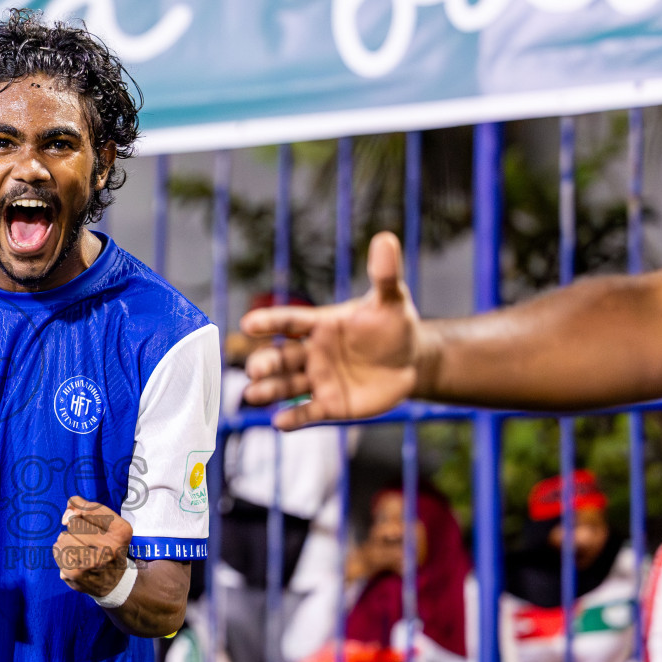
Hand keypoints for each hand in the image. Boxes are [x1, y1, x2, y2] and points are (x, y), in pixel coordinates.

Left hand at [53, 498, 130, 599]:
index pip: (90, 509)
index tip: (84, 516)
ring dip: (67, 540)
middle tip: (89, 541)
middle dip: (76, 528)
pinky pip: (57, 550)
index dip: (82, 509)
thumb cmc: (108, 546)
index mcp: (120, 532)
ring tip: (80, 549)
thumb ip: (88, 508)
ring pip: (63, 536)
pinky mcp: (75, 573)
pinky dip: (62, 552)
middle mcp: (109, 547)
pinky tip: (74, 560)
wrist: (114, 583)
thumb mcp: (109, 525)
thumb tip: (67, 512)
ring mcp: (92, 562)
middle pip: (74, 522)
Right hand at [244, 231, 424, 430]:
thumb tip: (387, 238)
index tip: (249, 324)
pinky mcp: (331, 405)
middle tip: (255, 368)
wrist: (412, 361)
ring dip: (270, 390)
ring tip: (253, 394)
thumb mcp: (392, 300)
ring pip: (288, 386)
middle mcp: (313, 353)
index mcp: (320, 325)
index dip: (270, 323)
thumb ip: (385, 274)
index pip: (290, 322)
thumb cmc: (394, 326)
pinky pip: (308, 412)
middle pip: (283, 358)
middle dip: (267, 363)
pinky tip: (280, 423)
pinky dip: (293, 419)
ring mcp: (319, 380)